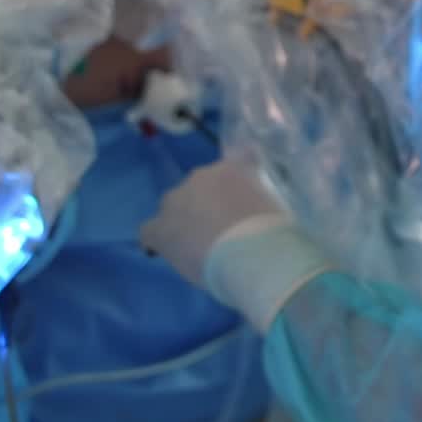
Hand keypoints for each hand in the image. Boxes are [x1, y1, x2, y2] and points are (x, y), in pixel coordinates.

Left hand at [140, 160, 287, 288]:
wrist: (253, 254)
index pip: (223, 172)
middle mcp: (200, 177)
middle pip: (195, 190)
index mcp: (229, 167)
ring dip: (181, 221)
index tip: (234, 210)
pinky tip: (165, 253)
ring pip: (172, 209)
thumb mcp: (272, 201)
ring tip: (195, 246)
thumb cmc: (272, 230)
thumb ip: (257, 194)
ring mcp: (177, 201)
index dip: (225, 193)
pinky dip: (156, 241)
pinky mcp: (161, 229)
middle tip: (219, 231)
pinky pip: (149, 232)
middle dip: (202, 207)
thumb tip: (252, 199)